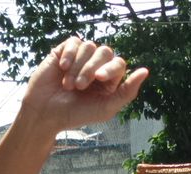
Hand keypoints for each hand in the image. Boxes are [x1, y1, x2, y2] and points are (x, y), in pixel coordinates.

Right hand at [20, 37, 148, 134]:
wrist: (45, 114)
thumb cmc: (76, 114)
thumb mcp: (105, 108)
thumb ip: (127, 92)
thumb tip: (145, 71)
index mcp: (109, 79)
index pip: (118, 63)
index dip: (110, 68)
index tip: (98, 78)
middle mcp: (96, 66)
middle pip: (105, 51)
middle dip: (91, 68)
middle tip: (79, 87)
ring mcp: (80, 57)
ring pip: (89, 47)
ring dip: (78, 66)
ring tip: (68, 85)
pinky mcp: (64, 52)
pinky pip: (74, 42)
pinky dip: (69, 54)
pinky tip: (62, 68)